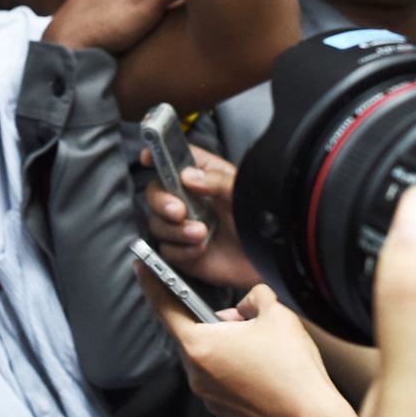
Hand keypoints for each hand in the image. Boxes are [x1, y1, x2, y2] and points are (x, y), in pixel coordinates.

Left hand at [136, 275, 358, 416]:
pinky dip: (235, 372)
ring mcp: (209, 399)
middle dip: (213, 322)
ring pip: (209, 360)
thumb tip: (245, 306)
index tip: (141, 267)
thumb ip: (254, 296)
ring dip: (226, 348)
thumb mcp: (277, 312)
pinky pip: (222, 384)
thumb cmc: (293, 368)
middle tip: (243, 318)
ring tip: (261, 348)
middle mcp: (196, 374)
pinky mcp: (225, 415)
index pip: (165, 307)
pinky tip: (263, 371)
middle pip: (193, 336)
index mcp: (200, 344)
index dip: (152, 283)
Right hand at [140, 143, 262, 289]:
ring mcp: (184, 226)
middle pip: (155, 192)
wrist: (268, 262)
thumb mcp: (242, 194)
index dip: (157, 154)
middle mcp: (190, 200)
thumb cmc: (261, 223)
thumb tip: (188, 176)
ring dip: (176, 230)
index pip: (175, 159)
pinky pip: (167, 249)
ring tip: (201, 234)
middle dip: (161, 201)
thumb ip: (217, 181)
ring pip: (157, 223)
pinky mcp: (183, 252)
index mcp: (204, 177)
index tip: (147, 157)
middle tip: (177, 211)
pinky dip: (181, 250)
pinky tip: (201, 249)